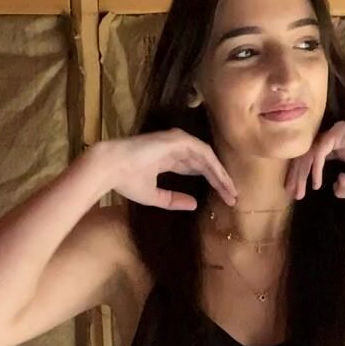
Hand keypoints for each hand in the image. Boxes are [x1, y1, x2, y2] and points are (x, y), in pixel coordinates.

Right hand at [106, 129, 237, 209]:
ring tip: (231, 190)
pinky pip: (202, 153)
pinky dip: (213, 165)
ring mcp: (176, 142)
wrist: (111, 167)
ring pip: (206, 157)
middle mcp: (174, 149)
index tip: (223, 197)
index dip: (210, 181)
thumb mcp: (154, 196)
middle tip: (233, 196)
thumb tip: (195, 205)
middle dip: (220, 180)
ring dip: (220, 173)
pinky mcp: (177, 140)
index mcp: (167, 159)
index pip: (195, 169)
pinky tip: (222, 179)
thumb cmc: (126, 181)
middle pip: (204, 163)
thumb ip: (174, 200)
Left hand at [283, 122, 344, 201]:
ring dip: (302, 172)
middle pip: (306, 154)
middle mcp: (336, 138)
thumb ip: (343, 189)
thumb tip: (332, 186)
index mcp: (339, 149)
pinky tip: (316, 182)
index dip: (301, 176)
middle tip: (292, 194)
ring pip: (310, 151)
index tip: (295, 194)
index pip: (312, 158)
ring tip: (301, 191)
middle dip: (296, 175)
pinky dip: (315, 166)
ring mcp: (338, 134)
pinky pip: (320, 149)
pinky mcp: (342, 133)